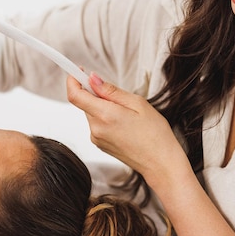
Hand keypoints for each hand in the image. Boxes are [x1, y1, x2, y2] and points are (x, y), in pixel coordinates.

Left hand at [66, 73, 189, 185]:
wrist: (160, 164)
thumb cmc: (155, 134)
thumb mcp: (137, 103)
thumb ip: (111, 91)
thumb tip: (92, 79)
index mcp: (105, 116)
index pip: (75, 95)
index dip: (73, 80)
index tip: (78, 72)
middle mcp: (96, 129)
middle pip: (85, 103)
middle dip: (97, 94)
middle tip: (119, 97)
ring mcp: (96, 139)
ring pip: (92, 113)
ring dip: (103, 107)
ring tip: (127, 114)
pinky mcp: (100, 144)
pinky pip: (97, 124)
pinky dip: (106, 118)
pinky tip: (125, 124)